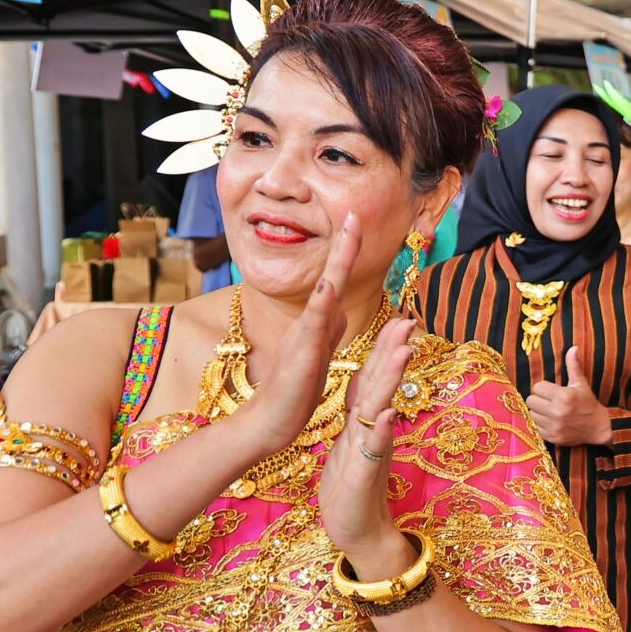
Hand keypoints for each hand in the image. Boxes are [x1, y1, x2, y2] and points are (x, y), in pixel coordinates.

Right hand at [236, 213, 361, 456]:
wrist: (271, 419)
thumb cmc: (294, 388)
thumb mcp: (318, 351)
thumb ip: (327, 328)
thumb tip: (338, 307)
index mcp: (320, 320)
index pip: (337, 279)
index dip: (348, 253)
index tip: (359, 222)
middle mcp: (314, 319)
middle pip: (333, 274)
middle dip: (346, 243)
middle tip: (357, 212)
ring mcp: (308, 332)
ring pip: (327, 288)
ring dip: (340, 259)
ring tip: (351, 229)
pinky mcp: (304, 350)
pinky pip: (315, 322)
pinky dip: (323, 300)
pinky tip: (330, 282)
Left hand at [322, 315, 418, 558]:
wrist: (357, 531)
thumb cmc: (350, 489)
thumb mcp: (351, 445)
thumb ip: (360, 418)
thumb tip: (368, 389)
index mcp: (364, 424)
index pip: (373, 379)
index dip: (383, 349)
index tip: (395, 319)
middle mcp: (373, 432)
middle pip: (382, 386)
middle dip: (393, 353)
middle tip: (407, 322)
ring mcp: (371, 452)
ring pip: (381, 410)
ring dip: (391, 381)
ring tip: (402, 353)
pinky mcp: (365, 475)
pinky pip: (375, 450)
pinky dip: (382, 430)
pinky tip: (388, 412)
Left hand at [527, 347, 611, 445]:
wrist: (598, 428)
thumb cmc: (588, 403)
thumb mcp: (581, 384)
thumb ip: (573, 366)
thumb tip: (573, 348)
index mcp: (564, 396)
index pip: (537, 387)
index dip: (543, 388)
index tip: (551, 391)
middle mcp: (557, 412)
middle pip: (530, 400)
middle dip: (538, 399)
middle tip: (548, 401)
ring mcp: (554, 426)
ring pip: (531, 414)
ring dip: (537, 412)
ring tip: (547, 411)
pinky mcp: (552, 438)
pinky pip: (535, 427)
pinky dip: (540, 424)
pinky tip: (550, 421)